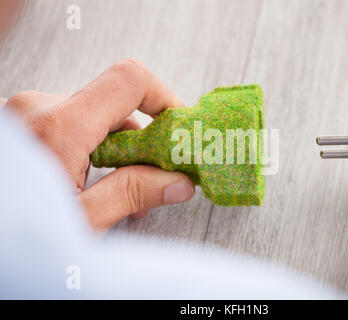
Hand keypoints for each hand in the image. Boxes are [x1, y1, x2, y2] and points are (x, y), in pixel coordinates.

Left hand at [5, 59, 194, 230]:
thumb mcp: (80, 223)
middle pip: (116, 104)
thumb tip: (179, 182)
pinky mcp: (24, 123)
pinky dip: (95, 149)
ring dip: (120, 150)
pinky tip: (96, 184)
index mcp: (59, 126)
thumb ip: (133, 194)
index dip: (165, 98)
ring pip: (96, 116)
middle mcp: (40, 107)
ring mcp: (28, 113)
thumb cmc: (11, 236)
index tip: (179, 129)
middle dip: (145, 141)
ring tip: (122, 194)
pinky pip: (74, 123)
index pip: (129, 80)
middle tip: (155, 181)